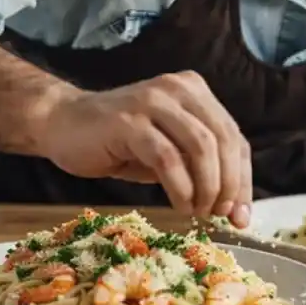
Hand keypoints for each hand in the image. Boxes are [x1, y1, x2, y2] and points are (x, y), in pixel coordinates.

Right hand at [33, 71, 253, 227]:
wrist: (61, 124)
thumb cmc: (117, 142)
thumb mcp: (168, 149)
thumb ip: (199, 166)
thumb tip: (233, 206)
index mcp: (193, 91)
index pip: (232, 136)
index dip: (243, 178)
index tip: (241, 214)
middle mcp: (177, 89)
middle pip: (223, 139)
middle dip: (229, 185)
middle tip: (220, 215)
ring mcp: (152, 101)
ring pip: (200, 146)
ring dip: (207, 187)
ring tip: (198, 212)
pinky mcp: (129, 121)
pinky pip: (167, 158)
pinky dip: (180, 188)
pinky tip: (180, 206)